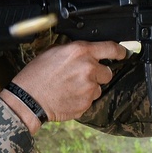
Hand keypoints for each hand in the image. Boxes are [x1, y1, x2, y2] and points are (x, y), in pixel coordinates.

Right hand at [7, 41, 127, 129]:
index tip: (123, 53)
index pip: (111, 48)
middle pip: (107, 72)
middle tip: (82, 77)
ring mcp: (88, 88)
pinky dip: (82, 99)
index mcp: (81, 51)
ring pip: (98, 88)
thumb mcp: (53, 52)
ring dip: (89, 88)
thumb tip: (87, 51)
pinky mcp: (86, 104)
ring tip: (70, 88)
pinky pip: (90, 100)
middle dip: (98, 74)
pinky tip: (68, 96)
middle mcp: (88, 68)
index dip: (120, 51)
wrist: (28, 99)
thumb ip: (75, 50)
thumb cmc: (36, 74)